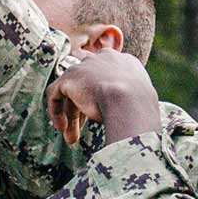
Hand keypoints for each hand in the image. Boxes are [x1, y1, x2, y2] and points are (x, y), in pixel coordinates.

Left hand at [46, 49, 160, 146]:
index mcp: (122, 62)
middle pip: (87, 83)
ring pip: (72, 91)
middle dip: (84, 108)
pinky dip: (56, 112)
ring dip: (71, 116)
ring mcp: (84, 67)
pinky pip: (55, 93)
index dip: (101, 95)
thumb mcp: (141, 98)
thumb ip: (131, 98)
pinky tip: (62, 128)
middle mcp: (102, 59)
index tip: (100, 111)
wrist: (130, 101)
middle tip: (82, 131)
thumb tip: (128, 112)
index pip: (105, 75)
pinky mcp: (69, 77)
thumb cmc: (141, 107)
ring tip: (71, 139)